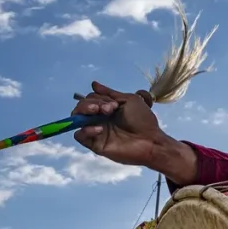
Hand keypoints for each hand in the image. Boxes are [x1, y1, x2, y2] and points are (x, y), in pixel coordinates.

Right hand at [71, 82, 197, 184]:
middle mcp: (99, 119)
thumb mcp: (129, 100)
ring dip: (85, 112)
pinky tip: (99, 128)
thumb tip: (93, 84)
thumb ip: (110, 93)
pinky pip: (79, 136)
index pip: (90, 99)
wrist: (151, 140)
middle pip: (81, 107)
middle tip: (108, 108)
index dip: (98, 98)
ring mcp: (97, 132)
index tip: (114, 104)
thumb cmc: (143, 120)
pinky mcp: (96, 145)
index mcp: (106, 109)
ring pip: (77, 119)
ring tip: (100, 112)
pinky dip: (85, 130)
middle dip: (90, 103)